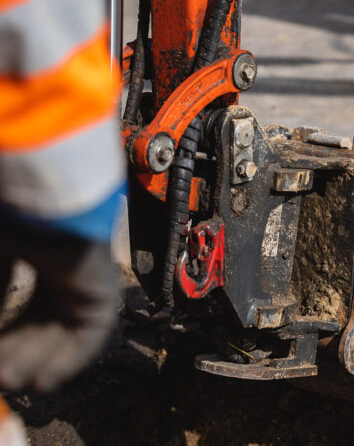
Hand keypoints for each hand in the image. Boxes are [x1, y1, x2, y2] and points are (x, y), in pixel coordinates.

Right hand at [0, 238, 118, 391]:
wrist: (44, 210)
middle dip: (15, 354)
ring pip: (61, 337)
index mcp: (44, 265)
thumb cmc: (19, 227)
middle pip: (41, 329)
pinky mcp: (104, 299)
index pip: (25, 312)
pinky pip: (88, 340)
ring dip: (35, 363)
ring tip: (9, 381)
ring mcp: (87, 289)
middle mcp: (68, 279)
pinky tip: (41, 382)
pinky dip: (66, 363)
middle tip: (0, 378)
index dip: (5, 338)